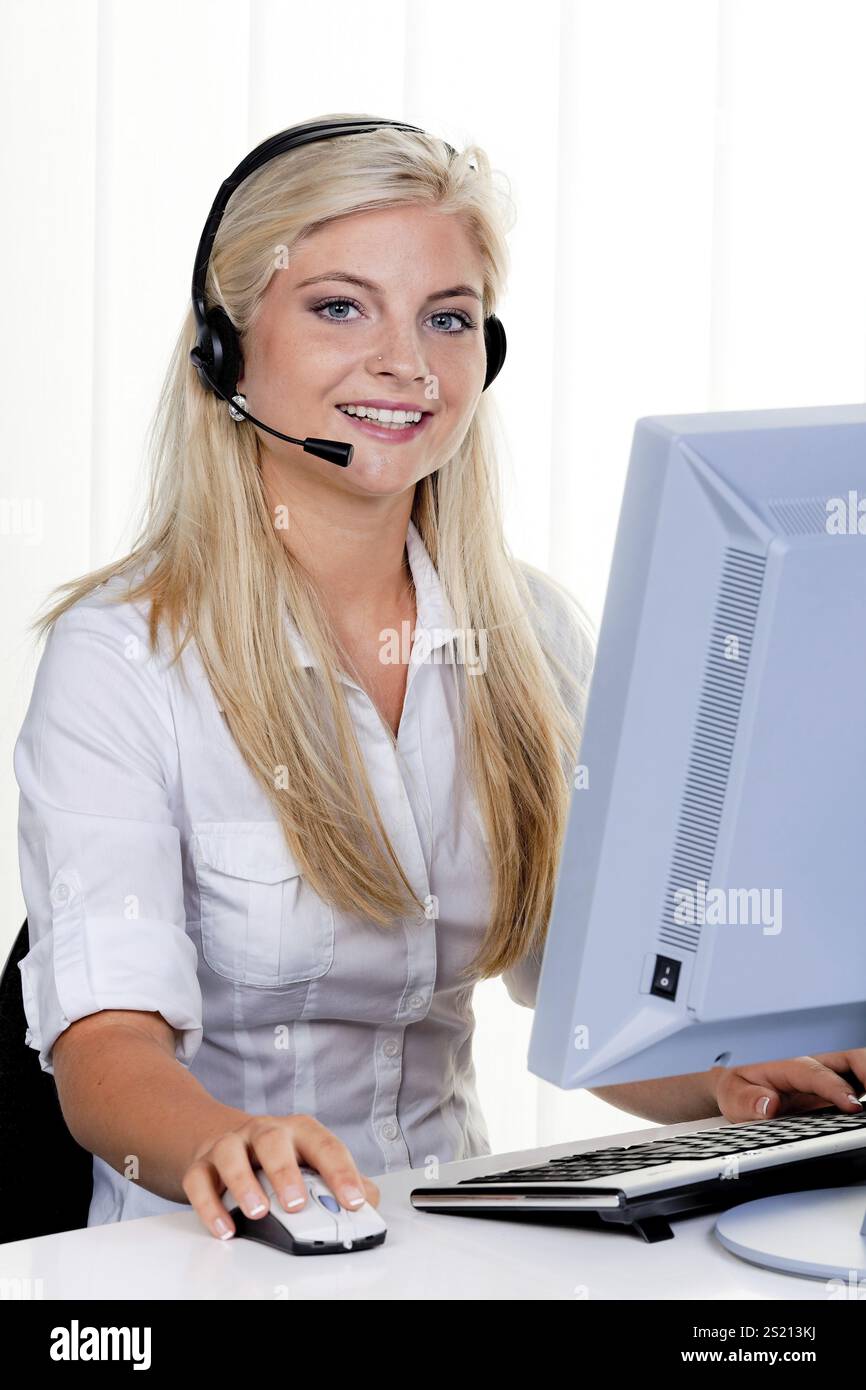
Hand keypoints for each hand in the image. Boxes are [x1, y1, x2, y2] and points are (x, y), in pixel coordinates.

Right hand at [182, 1113, 380, 1240]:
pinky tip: (225, 1228)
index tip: (353, 1201)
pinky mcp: (201, 1165)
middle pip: (273, 1141)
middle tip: (296, 1204)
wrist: (224, 1138)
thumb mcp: (312, 1161)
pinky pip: (200, 1181)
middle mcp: (264, 1133)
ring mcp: (230, 1146)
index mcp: (299, 1132)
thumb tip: (371, 1200)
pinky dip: (209, 1206)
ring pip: (232, 1154)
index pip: (325, 1145)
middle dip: (285, 1172)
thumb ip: (344, 1179)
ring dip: (244, 1184)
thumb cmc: (277, 1155)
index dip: (341, 1172)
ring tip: (257, 1212)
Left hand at [709, 1050, 865, 1122]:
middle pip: (851, 1059)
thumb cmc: (739, 1088)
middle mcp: (814, 1068)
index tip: (852, 1105)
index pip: (817, 1073)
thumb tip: (767, 1104)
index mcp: (789, 1066)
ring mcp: (828, 1078)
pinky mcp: (835, 1091)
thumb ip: (747, 1100)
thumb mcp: (733, 1095)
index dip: (836, 1088)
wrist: (738, 1086)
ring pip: (859, 1068)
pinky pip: (860, 1086)